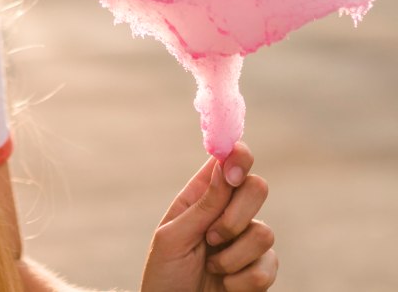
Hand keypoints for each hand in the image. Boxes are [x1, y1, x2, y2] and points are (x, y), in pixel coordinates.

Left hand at [141, 142, 278, 291]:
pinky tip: (225, 285)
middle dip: (236, 215)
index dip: (237, 157)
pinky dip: (243, 279)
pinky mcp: (261, 269)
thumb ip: (202, 205)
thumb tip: (223, 167)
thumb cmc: (165, 274)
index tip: (232, 172)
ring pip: (265, 232)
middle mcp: (227, 213)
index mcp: (200, 197)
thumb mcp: (174, 237)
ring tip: (211, 267)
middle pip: (257, 188)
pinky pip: (270, 264)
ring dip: (233, 256)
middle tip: (212, 236)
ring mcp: (247, 241)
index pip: (227, 163)